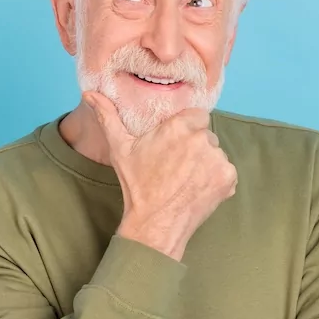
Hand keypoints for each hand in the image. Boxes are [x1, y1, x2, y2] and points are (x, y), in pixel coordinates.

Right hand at [82, 91, 237, 260]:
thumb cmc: (137, 186)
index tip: (175, 145)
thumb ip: (108, 117)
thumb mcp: (120, 148)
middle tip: (176, 166)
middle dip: (195, 147)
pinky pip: (225, 171)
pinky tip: (195, 189)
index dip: (186, 129)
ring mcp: (218, 160)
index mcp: (179, 127)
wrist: (155, 224)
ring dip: (206, 163)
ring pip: (216, 153)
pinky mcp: (228, 178)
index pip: (197, 116)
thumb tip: (90, 94)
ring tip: (185, 179)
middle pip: (206, 135)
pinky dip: (215, 179)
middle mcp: (202, 140)